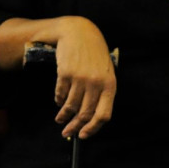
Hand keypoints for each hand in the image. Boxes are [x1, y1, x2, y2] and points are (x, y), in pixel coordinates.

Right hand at [48, 16, 115, 138]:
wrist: (79, 32)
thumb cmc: (94, 54)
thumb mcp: (105, 72)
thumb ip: (101, 93)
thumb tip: (88, 118)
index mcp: (110, 85)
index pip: (103, 115)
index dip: (92, 129)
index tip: (83, 135)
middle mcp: (96, 83)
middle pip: (84, 114)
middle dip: (74, 127)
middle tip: (67, 133)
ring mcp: (80, 78)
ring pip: (70, 106)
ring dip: (63, 116)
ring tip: (60, 119)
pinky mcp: (66, 73)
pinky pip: (60, 94)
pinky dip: (58, 100)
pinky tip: (58, 101)